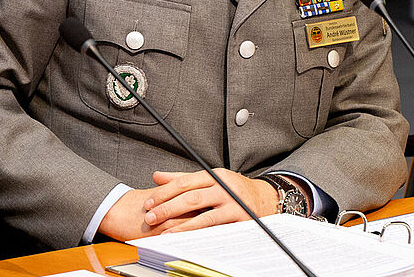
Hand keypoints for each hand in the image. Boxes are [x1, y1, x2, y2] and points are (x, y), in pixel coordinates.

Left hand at [97, 168, 279, 239]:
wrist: (265, 199)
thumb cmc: (232, 190)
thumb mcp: (210, 180)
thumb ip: (182, 179)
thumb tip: (156, 176)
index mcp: (214, 175)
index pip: (185, 182)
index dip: (165, 192)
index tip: (149, 202)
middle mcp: (224, 187)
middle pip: (191, 198)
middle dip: (168, 208)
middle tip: (150, 217)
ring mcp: (233, 204)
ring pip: (203, 215)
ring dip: (181, 226)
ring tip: (163, 233)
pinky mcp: (240, 220)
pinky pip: (216, 229)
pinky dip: (199, 234)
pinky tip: (186, 239)